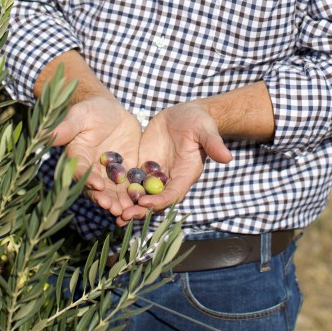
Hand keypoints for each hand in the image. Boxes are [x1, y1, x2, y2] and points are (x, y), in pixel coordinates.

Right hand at [49, 95, 141, 218]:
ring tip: (127, 210)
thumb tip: (45, 134)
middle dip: (105, 198)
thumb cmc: (90, 110)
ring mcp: (109, 172)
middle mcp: (92, 170)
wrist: (110, 110)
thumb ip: (66, 128)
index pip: (80, 171)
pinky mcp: (126, 169)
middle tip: (114, 207)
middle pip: (97, 188)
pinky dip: (136, 192)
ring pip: (114, 191)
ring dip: (119, 202)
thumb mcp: (79, 116)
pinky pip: (131, 183)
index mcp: (77, 158)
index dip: (87, 179)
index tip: (98, 184)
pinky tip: (144, 199)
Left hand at [116, 101, 231, 227]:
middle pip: (153, 200)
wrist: (185, 114)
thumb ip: (214, 144)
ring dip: (126, 203)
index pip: (173, 194)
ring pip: (139, 194)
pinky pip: (130, 180)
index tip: (145, 203)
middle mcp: (169, 179)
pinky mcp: (143, 166)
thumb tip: (228, 157)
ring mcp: (155, 174)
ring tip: (109, 210)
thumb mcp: (205, 130)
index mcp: (185, 175)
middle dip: (138, 209)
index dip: (160, 201)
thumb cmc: (199, 122)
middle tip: (121, 216)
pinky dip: (119, 187)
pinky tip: (104, 190)